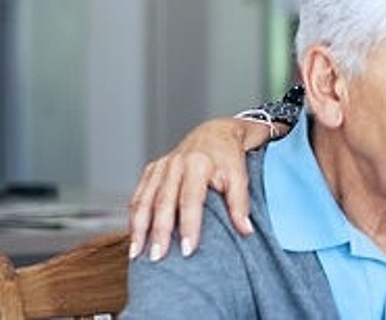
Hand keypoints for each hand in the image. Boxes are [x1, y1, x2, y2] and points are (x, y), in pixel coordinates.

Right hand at [127, 117, 272, 260]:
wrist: (215, 133)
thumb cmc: (228, 157)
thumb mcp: (240, 176)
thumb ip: (240, 204)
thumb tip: (246, 231)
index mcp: (198, 165)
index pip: (190, 200)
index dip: (188, 226)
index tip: (187, 250)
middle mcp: (175, 164)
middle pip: (163, 203)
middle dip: (158, 232)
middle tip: (157, 257)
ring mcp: (161, 167)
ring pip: (144, 200)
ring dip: (138, 228)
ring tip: (137, 253)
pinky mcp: (152, 169)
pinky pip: (138, 195)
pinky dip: (133, 216)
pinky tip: (133, 235)